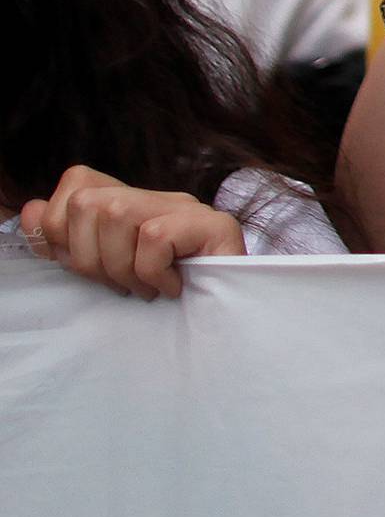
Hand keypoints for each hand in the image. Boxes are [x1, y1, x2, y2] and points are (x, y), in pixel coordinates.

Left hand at [17, 165, 243, 298]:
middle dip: (90, 257)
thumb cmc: (159, 307)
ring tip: (146, 289)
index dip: (61, 227)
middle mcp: (160, 198)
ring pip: (118, 213)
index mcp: (132, 203)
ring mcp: (189, 209)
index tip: (77, 266)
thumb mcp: (102, 272)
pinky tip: (171, 289)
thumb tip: (31, 211)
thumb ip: (68, 241)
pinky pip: (154, 237)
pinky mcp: (216, 226)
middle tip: (120, 285)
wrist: (222, 335)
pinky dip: (153, 272)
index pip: (78, 181)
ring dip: (122, 268)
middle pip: (89, 202)